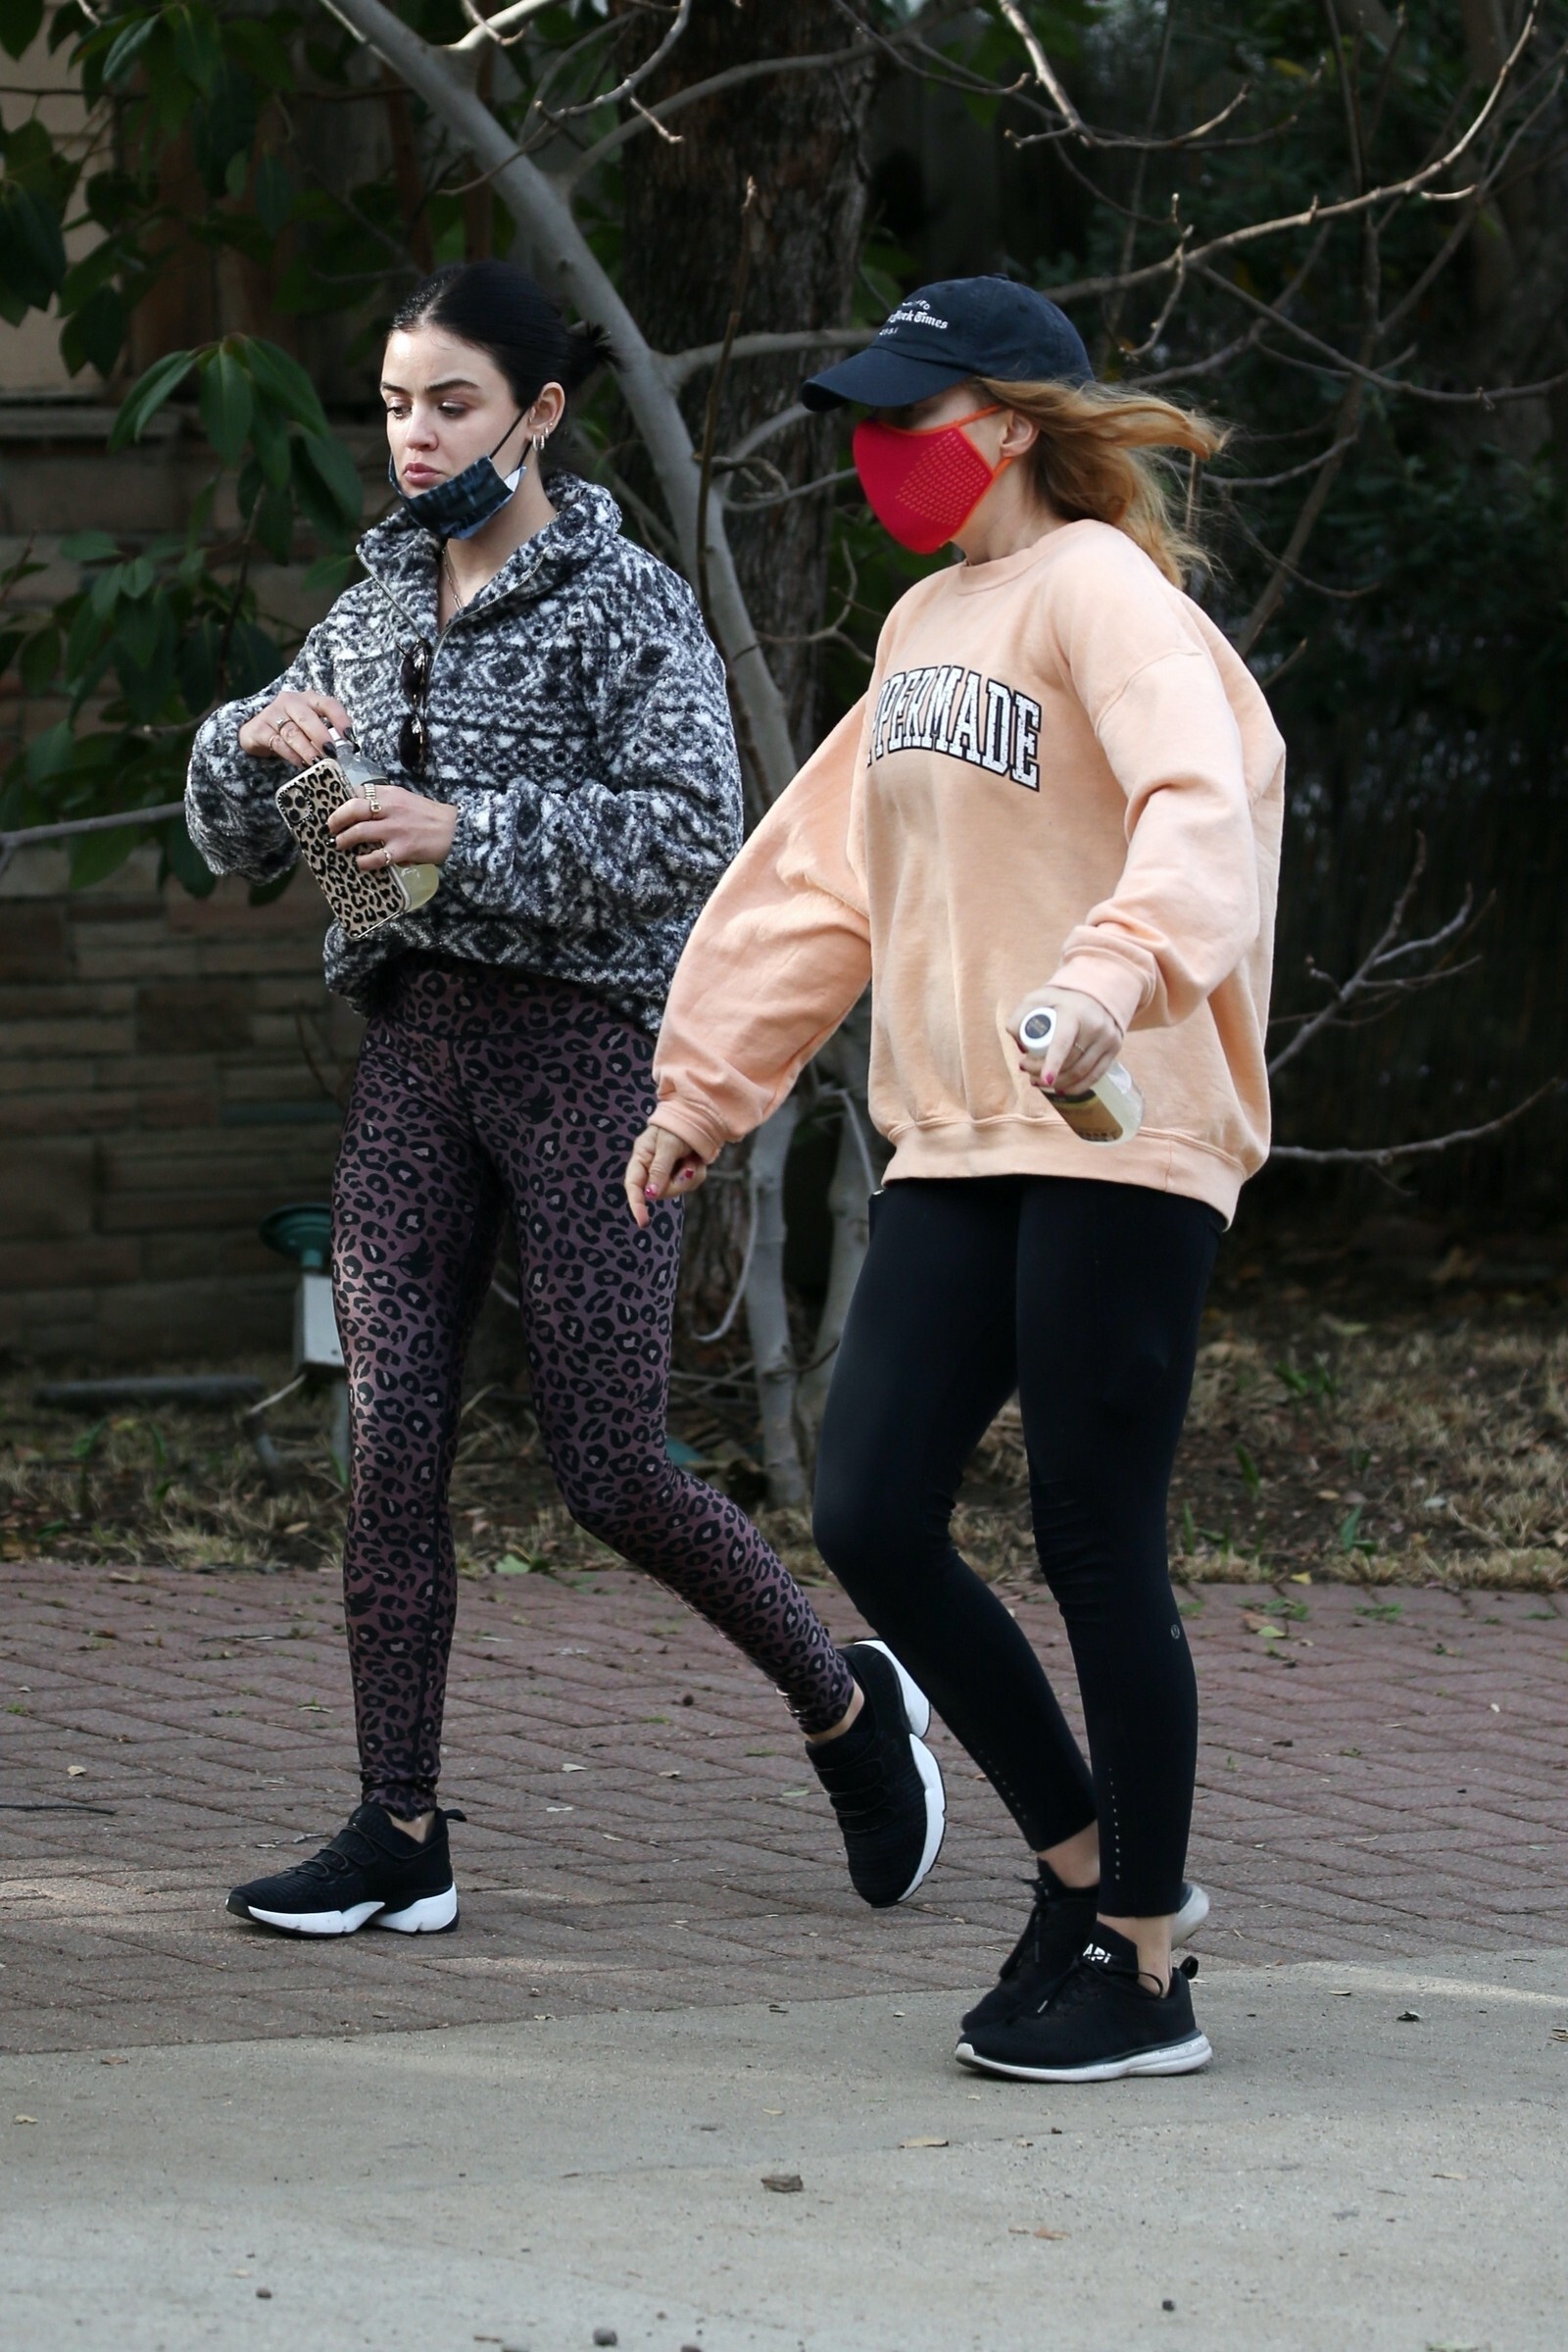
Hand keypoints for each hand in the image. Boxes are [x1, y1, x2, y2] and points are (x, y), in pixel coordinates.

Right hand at [237, 689, 351, 766]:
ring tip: (317, 763)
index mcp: (309, 699)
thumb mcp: (309, 728)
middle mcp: (290, 702)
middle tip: (331, 754)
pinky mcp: (260, 729)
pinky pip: (278, 743)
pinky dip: (291, 755)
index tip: (349, 738)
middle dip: (321, 737)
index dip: (340, 719)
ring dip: (307, 749)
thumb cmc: (291, 729)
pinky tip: (300, 764)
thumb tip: (347, 754)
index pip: (328, 704)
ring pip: (292, 732)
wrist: (257, 732)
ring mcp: (273, 713)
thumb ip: (325, 735)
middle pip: (307, 718)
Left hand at [327, 783, 457, 870]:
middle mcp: (390, 809)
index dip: (342, 802)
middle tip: (331, 828)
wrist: (455, 830)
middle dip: (336, 819)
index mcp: (390, 794)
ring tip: (339, 845)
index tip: (335, 810)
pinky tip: (360, 863)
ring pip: (359, 833)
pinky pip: (375, 857)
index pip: (358, 792)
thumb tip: (360, 810)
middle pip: (353, 809)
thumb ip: (384, 801)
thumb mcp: (405, 799)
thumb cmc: (429, 816)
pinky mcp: (402, 849)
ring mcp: (395, 830)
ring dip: (344, 840)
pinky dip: (363, 861)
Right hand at [623, 1123, 711, 1228]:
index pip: (633, 1185)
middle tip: (688, 1167)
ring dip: (689, 1176)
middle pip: (659, 1193)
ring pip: (677, 1190)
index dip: (636, 1204)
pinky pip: (690, 1184)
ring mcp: (666, 1172)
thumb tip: (650, 1194)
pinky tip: (697, 1160)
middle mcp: (651, 1167)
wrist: (699, 1115)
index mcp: (641, 1157)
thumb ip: (659, 1169)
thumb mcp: (668, 1145)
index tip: (643, 1222)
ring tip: (692, 1158)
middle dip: (676, 1184)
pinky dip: (696, 1173)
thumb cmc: (678, 1126)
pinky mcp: (681, 1173)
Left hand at [1008, 985, 1123, 1094]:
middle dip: (1045, 1074)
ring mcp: (1108, 1038)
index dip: (1053, 1064)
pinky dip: (1078, 1087)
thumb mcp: (1037, 998)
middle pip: (1070, 1062)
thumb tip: (1018, 1044)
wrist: (1097, 989)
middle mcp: (1095, 1026)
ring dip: (1059, 1083)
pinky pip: (1096, 1075)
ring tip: (1040, 1081)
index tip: (1045, 1079)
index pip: (1063, 1043)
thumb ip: (1020, 1016)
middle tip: (1027, 1072)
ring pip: (1082, 1072)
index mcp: (1074, 1013)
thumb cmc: (1061, 998)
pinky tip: (1062, 1089)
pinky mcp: (1115, 1047)